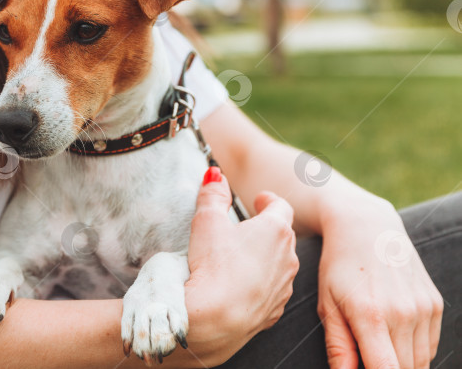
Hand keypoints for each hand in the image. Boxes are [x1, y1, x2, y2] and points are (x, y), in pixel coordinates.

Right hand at [183, 168, 299, 365]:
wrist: (216, 319)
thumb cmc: (213, 265)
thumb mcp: (206, 220)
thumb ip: (212, 193)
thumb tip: (215, 174)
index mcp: (275, 229)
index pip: (281, 206)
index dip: (269, 200)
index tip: (258, 200)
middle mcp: (288, 257)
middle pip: (283, 235)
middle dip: (267, 228)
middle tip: (246, 227)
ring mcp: (284, 286)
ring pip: (280, 264)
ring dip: (265, 258)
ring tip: (240, 258)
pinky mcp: (275, 310)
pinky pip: (272, 290)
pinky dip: (261, 284)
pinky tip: (241, 286)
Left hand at [317, 198, 442, 368]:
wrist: (367, 228)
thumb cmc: (338, 267)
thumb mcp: (327, 304)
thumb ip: (338, 346)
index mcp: (370, 316)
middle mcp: (402, 313)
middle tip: (366, 355)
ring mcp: (423, 309)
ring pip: (420, 362)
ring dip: (401, 364)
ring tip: (376, 345)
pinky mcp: (435, 304)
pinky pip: (429, 346)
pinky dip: (414, 351)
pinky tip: (393, 335)